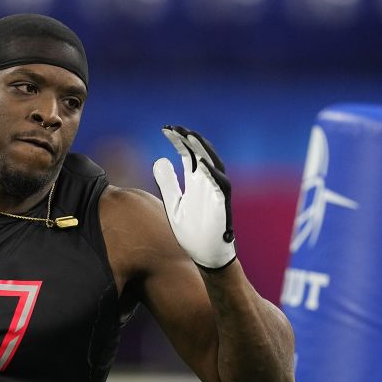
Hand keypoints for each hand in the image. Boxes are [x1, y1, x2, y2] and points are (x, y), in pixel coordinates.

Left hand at [152, 125, 236, 269]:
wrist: (205, 254)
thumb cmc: (192, 231)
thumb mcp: (173, 204)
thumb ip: (168, 183)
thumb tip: (159, 159)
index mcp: (195, 181)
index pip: (188, 154)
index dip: (178, 141)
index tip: (165, 129)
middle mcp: (207, 182)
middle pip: (200, 154)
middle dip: (188, 139)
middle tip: (174, 127)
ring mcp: (215, 192)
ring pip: (213, 164)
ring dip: (202, 150)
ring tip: (189, 136)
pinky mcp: (222, 205)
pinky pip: (220, 186)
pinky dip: (212, 174)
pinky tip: (202, 163)